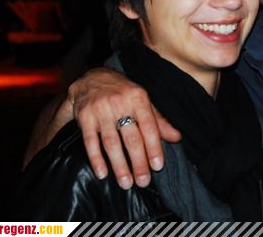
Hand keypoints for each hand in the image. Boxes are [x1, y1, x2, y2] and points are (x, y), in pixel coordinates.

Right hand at [68, 67, 180, 188]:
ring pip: (112, 142)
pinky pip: (90, 141)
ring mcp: (101, 110)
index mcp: (138, 98)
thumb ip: (158, 121)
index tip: (158, 166)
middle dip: (138, 162)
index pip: (149, 126)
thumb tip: (177, 138)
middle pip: (131, 138)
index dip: (154, 147)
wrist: (92, 78)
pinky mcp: (85, 117)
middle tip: (143, 181)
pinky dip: (96, 159)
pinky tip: (102, 174)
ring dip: (119, 165)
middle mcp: (120, 103)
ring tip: (126, 183)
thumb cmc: (124, 93)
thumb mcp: (143, 101)